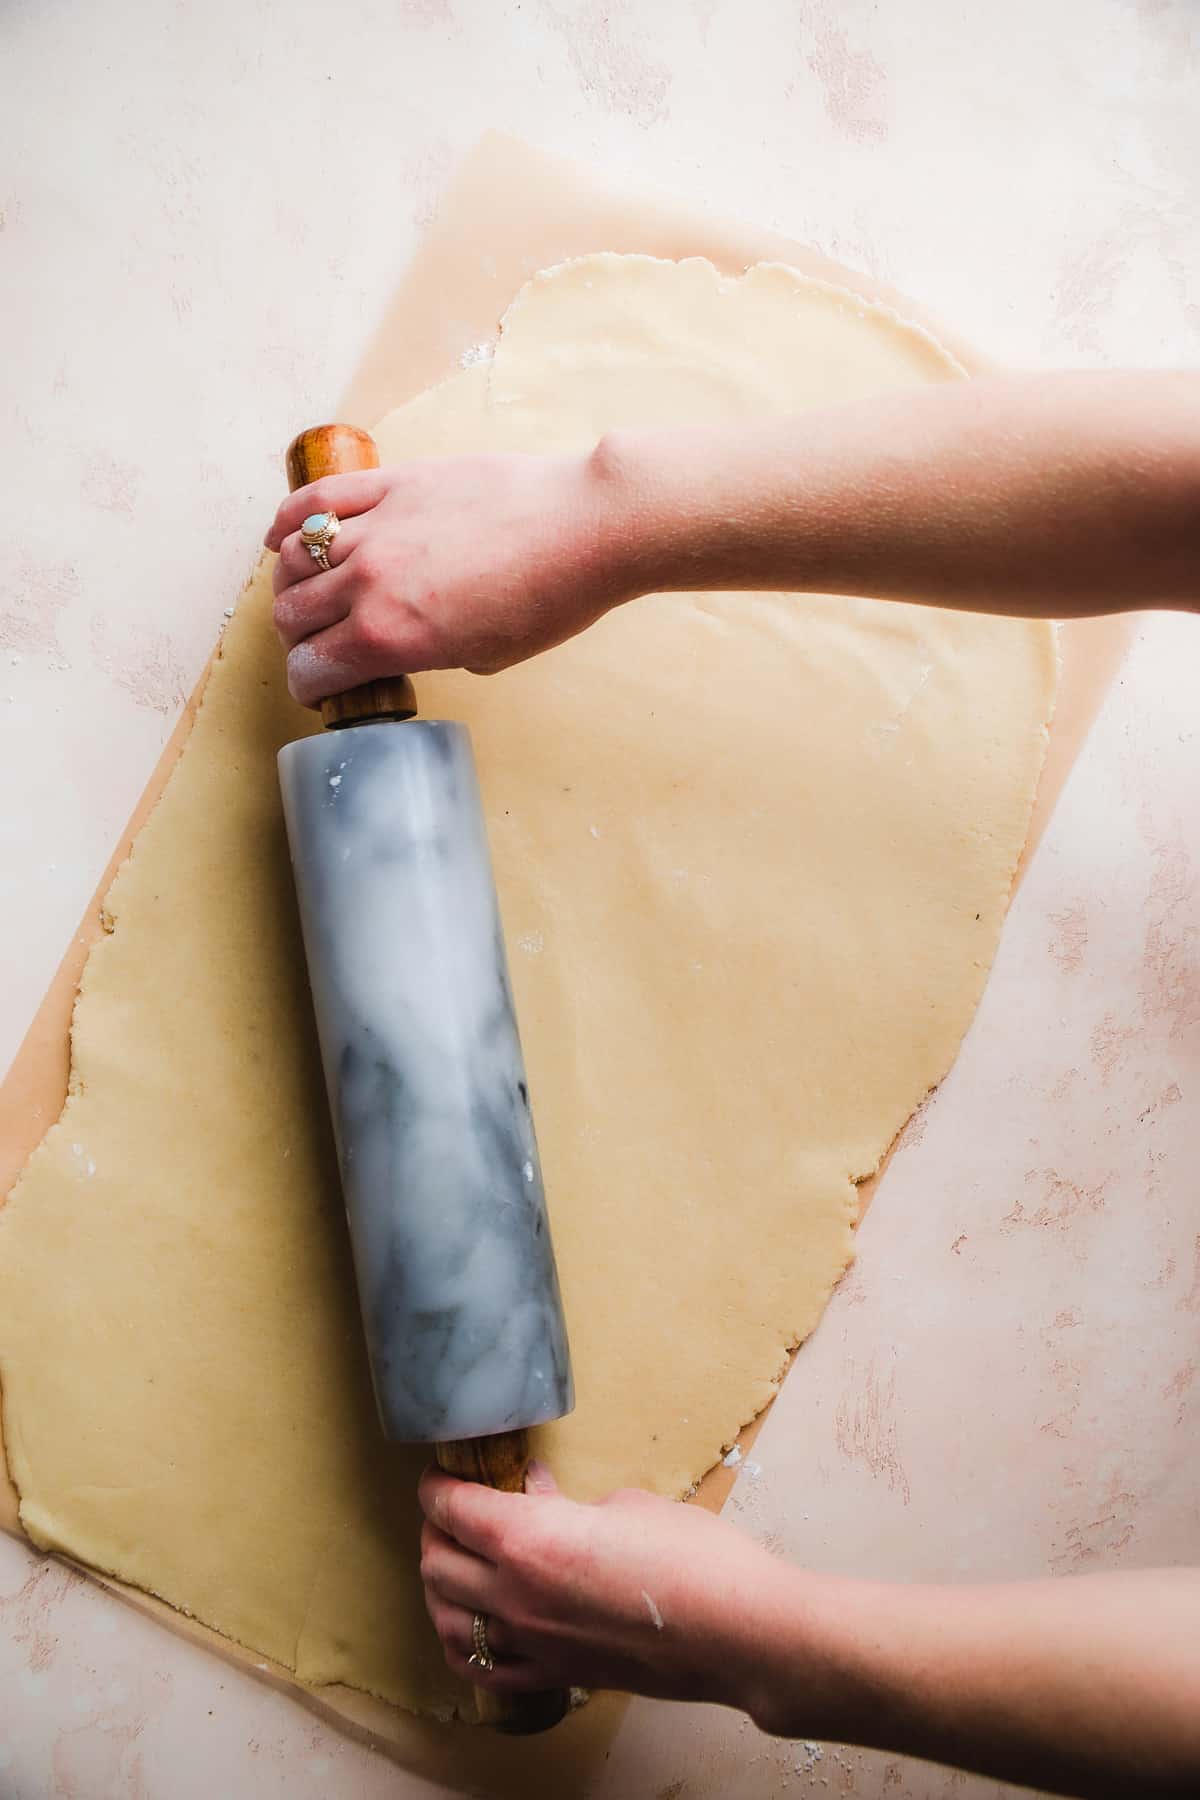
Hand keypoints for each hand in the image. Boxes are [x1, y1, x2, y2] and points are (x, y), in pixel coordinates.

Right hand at [264, 451, 622, 706]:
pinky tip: (282, 537)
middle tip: (318, 641)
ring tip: (309, 591)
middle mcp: (367, 583)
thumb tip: (403, 642)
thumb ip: (428, 651)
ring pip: (295, 559)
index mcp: (388, 638)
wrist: (583, 526)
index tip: (318, 685)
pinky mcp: (392, 484)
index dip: (309, 684)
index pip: (310, 667)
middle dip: (298, 638)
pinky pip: (317, 500)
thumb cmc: (550, 598)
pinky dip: (289, 522)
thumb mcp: (486, 655)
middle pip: (291, 614)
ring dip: (292, 584)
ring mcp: (375, 527)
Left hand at [417, 1464, 775, 1706]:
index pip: (452, 1507)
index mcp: (529, 1538)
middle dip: (435, 1528)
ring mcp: (531, 1643)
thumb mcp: (627, 1506)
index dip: (438, 1483)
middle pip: (437, 1562)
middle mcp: (515, 1595)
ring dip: (441, 1585)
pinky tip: (472, 1625)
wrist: (737, 1632)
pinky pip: (483, 1668)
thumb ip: (568, 1504)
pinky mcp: (554, 1675)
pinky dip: (465, 1642)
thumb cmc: (693, 1557)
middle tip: (454, 1507)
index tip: (444, 1471)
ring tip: (455, 1561)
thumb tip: (539, 1495)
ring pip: (447, 1619)